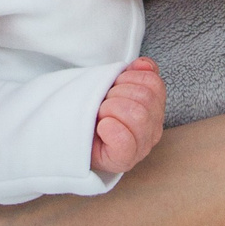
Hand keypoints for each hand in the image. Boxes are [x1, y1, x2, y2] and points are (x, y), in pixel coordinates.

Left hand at [91, 57, 163, 175]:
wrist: (70, 136)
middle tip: (102, 103)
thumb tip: (144, 64)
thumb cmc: (92, 112)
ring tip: (100, 115)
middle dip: (116, 94)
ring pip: (138, 115)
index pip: (153, 83)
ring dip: (110, 109)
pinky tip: (102, 127)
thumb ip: (133, 74)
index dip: (128, 78)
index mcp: (154, 108)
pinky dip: (111, 130)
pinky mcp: (125, 161)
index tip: (113, 86)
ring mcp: (142, 147)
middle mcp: (153, 129)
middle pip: (145, 98)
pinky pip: (126, 142)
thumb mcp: (112, 87)